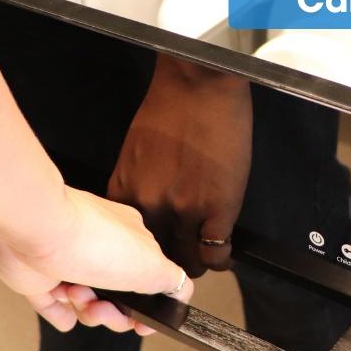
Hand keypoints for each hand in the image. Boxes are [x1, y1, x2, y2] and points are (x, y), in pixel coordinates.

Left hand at [0, 186, 193, 333]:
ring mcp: (67, 263)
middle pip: (116, 297)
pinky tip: (65, 315)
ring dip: (84, 308)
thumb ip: (172, 281)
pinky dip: (60, 313)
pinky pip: (51, 304)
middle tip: (103, 310)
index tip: (142, 322)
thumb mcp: (152, 264)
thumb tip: (182, 291)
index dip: (145, 307)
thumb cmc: (94, 240)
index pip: (145, 280)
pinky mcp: (38, 276)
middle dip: (112, 312)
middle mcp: (100, 249)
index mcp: (131, 240)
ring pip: (85, 303)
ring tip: (75, 293)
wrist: (38, 229)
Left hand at [108, 55, 252, 276]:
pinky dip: (221, 258)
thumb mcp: (136, 150)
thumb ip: (138, 184)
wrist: (199, 84)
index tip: (152, 260)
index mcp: (127, 192)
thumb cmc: (170, 108)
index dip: (143, 255)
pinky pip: (217, 252)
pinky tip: (223, 253)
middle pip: (157, 257)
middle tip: (180, 266)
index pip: (128, 243)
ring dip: (197, 264)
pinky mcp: (218, 207)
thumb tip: (148, 208)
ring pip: (189, 261)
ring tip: (204, 258)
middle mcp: (151, 206)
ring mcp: (185, 209)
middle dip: (169, 266)